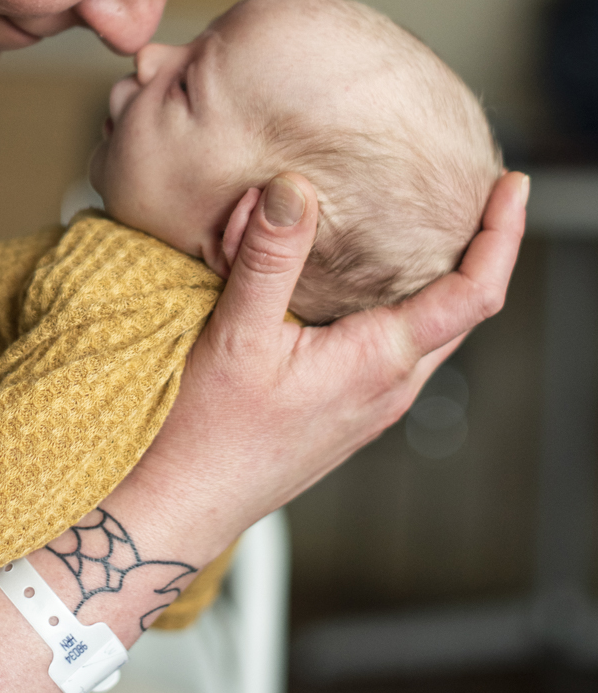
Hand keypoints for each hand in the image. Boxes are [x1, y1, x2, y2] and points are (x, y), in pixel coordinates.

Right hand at [131, 169, 527, 562]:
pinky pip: (398, 347)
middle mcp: (387, 387)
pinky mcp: (344, 409)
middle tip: (488, 193)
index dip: (503, 235)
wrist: (180, 506)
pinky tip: (374, 282)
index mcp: (377, 362)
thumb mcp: (236, 332)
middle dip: (485, 248)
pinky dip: (408, 302)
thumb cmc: (204, 433)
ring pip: (432, 331)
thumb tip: (294, 187)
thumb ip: (268, 256)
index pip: (473, 294)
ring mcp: (369, 403)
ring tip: (444, 225)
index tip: (513, 187)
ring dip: (448, 277)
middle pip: (465, 310)